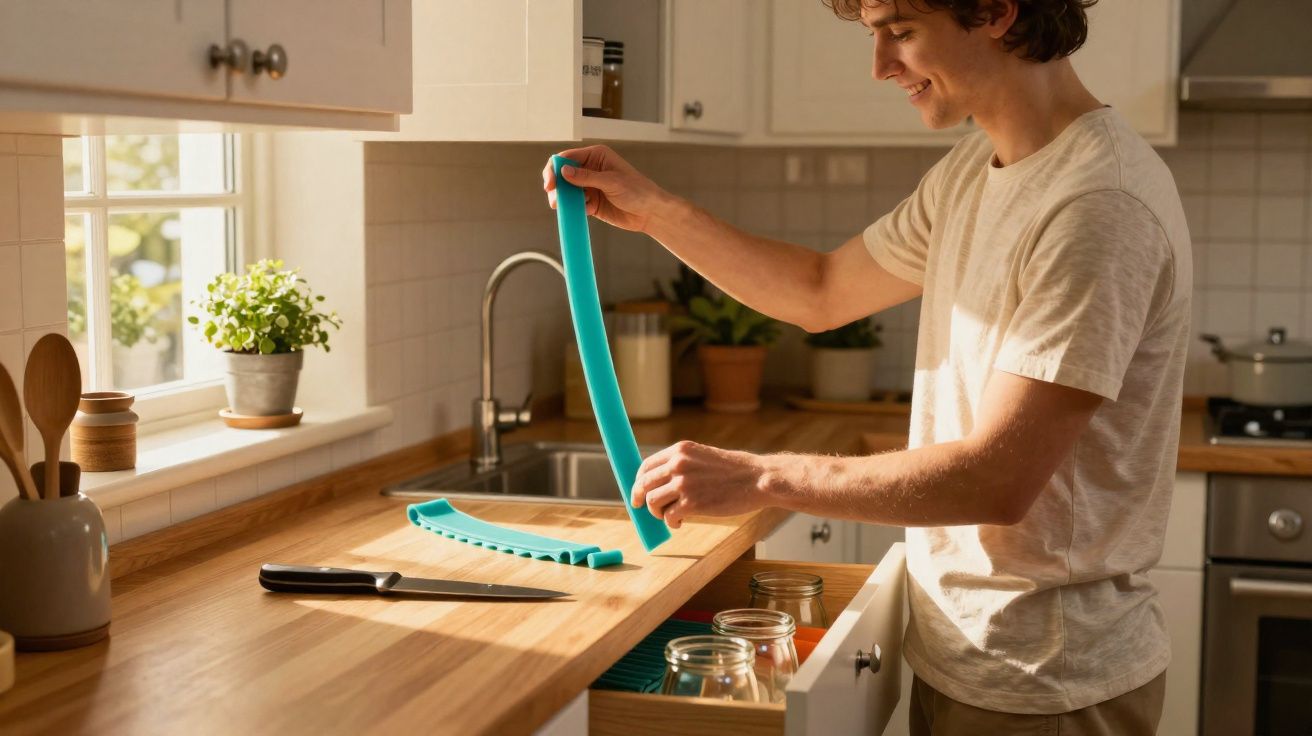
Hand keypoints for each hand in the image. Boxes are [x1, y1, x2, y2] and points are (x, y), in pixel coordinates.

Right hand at [542, 145, 675, 232]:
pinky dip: (576, 209)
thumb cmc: (637, 191)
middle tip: (555, 200)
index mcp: (596, 156)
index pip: (567, 158)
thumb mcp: (611, 182)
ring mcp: (590, 187)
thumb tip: (564, 171)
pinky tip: (586, 211)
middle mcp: (590, 169)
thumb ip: (586, 177)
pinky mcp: (591, 203)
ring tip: (564, 208)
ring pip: (567, 191)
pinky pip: (576, 205)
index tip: (550, 184)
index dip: (555, 169)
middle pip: (563, 175)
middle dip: (556, 187)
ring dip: (564, 200)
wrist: (650, 213)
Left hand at [631, 440, 778, 528]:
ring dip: (657, 513)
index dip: (638, 481)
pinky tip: (680, 523)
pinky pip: (668, 517)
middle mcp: (678, 464)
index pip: (645, 465)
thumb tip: (660, 483)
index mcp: (680, 450)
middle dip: (639, 498)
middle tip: (641, 508)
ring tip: (670, 516)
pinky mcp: (691, 503)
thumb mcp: (703, 456)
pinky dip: (671, 523)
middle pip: (644, 484)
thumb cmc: (734, 470)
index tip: (638, 491)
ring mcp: (684, 484)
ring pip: (652, 502)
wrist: (757, 479)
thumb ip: (682, 465)